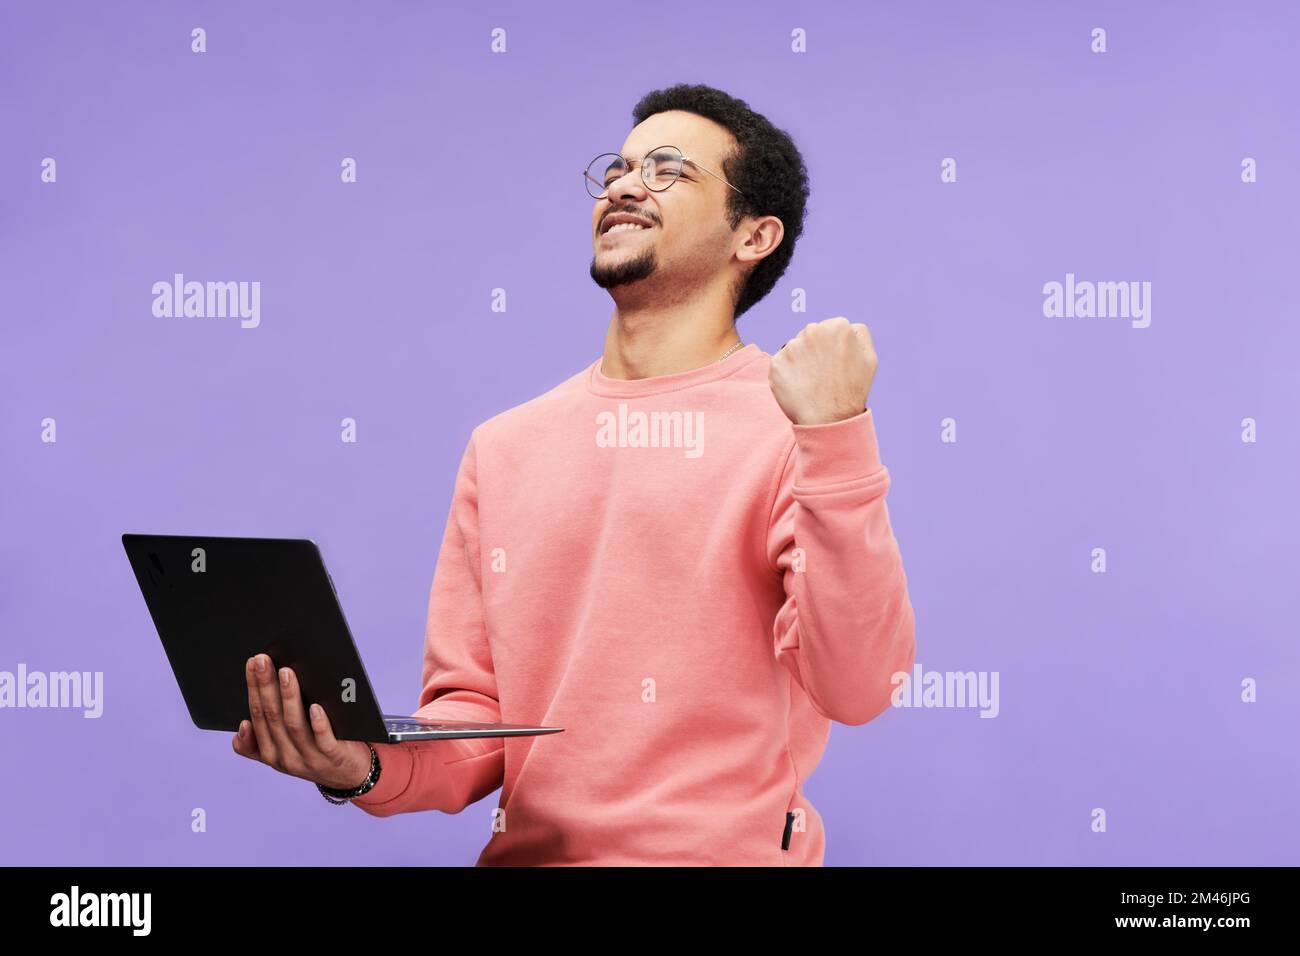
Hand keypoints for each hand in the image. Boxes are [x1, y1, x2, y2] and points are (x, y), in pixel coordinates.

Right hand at [232, 653, 373, 790]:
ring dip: (289, 697)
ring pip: (294, 725)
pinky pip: (323, 740)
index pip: (257, 716)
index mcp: (270, 753)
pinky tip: (316, 706)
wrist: (349, 775)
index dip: (253, 688)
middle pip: (272, 717)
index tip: (252, 663)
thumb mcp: (283, 751)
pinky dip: (318, 723)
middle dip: (265, 685)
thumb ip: (259, 742)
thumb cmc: (315, 752)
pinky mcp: (333, 757)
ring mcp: (310, 758)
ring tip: (287, 672)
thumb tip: (242, 725)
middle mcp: (286, 757)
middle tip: (264, 659)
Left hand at [769, 316, 877, 424]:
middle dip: (814, 351)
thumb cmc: (852, 390)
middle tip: (823, 375)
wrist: (830, 419)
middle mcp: (813, 331)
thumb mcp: (869, 358)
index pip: (829, 329)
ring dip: (800, 362)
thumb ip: (859, 334)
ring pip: (795, 349)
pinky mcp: (776, 362)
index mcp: (838, 326)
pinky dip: (788, 374)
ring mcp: (792, 346)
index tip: (835, 364)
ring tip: (812, 382)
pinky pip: (781, 364)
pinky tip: (799, 386)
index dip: (832, 348)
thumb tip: (846, 325)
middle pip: (810, 336)